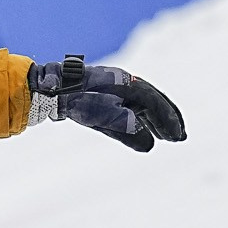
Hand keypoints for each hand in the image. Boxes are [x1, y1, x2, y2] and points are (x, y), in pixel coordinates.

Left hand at [28, 55, 186, 152]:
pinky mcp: (108, 96)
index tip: (177, 136)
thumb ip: (123, 127)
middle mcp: (123, 82)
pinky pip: (132, 107)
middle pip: (153, 100)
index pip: (152, 100)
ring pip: (143, 104)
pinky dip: (143, 119)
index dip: (167, 118)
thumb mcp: (96, 115)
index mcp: (123, 82)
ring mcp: (116, 88)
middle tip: (180, 138)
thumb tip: (149, 145)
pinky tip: (147, 132)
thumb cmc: (70, 99)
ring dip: (157, 120)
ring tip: (170, 137)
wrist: (47, 87)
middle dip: (168, 118)